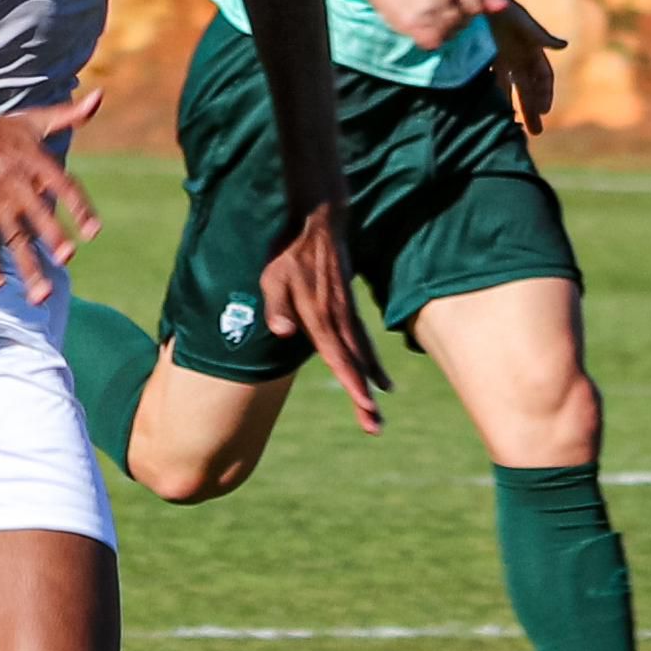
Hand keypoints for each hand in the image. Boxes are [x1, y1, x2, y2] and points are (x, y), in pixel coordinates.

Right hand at [0, 90, 102, 299]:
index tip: (93, 232)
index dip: (79, 208)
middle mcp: (16, 180)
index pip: (63, 186)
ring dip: (27, 267)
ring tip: (40, 295)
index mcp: (35, 160)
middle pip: (37, 214)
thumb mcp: (33, 121)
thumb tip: (100, 96)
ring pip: (13, 237)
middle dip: (50, 237)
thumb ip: (69, 116)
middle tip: (66, 259)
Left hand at [256, 200, 383, 431]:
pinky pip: (362, 340)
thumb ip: (276, 306)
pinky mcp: (348, 307)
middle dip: (364, 397)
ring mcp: (346, 313)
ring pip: (362, 354)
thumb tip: (281, 332)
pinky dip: (370, 360)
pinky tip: (376, 375)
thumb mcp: (273, 277)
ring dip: (370, 382)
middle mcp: (338, 318)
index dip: (351, 382)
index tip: (366, 406)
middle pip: (354, 363)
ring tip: (377, 409)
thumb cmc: (289, 252)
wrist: (319, 222)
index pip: (338, 356)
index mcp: (320, 316)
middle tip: (374, 427)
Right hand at [355, 0, 498, 51]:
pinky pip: (436, 43)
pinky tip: (419, 24)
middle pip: (464, 21)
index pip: (476, 8)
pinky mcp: (417, 27)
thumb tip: (503, 7)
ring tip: (423, 12)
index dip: (461, 7)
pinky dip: (430, 37)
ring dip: (441, 28)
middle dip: (451, 17)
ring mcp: (430, 10)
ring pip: (451, 33)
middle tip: (429, 2)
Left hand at [485, 0, 566, 132]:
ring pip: (510, 88)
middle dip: (533, 109)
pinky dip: (492, 96)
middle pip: (529, 88)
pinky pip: (491, 81)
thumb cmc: (503, 8)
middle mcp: (520, 56)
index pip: (543, 76)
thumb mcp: (523, 22)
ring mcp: (502, 58)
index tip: (544, 111)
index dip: (545, 93)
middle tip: (536, 132)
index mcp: (532, 48)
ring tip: (515, 128)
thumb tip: (563, 45)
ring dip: (513, 107)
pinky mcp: (485, 58)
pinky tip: (490, 112)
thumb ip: (540, 35)